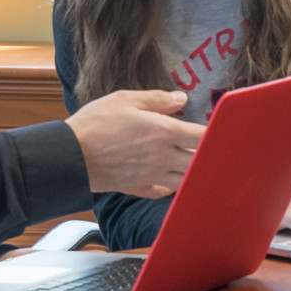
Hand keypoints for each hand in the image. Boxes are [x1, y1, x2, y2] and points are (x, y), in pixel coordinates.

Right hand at [64, 89, 204, 198]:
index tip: (219, 127)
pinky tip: (168, 174)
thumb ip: (156, 99)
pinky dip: (172, 184)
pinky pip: (165, 191)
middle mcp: (162, 157)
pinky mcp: (139, 188)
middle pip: (200, 161)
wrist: (71, 155)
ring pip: (186, 178)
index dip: (215, 132)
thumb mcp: (125, 99)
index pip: (202, 136)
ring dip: (192, 169)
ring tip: (191, 158)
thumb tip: (180, 99)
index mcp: (162, 132)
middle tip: (209, 144)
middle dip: (207, 153)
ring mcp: (152, 175)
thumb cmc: (95, 123)